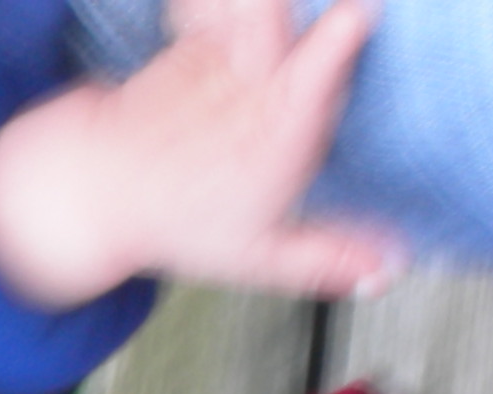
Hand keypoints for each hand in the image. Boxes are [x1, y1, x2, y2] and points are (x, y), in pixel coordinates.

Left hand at [0, 0, 404, 310]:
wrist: (101, 194)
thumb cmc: (180, 222)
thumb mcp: (260, 255)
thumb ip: (330, 258)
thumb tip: (391, 269)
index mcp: (282, 124)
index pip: (323, 61)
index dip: (344, 31)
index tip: (359, 15)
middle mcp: (252, 80)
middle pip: (271, 13)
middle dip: (281, 11)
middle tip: (328, 12)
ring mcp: (218, 53)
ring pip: (245, 3)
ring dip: (256, 7)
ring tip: (273, 15)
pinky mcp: (192, 37)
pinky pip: (208, 3)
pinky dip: (216, 5)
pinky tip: (231, 13)